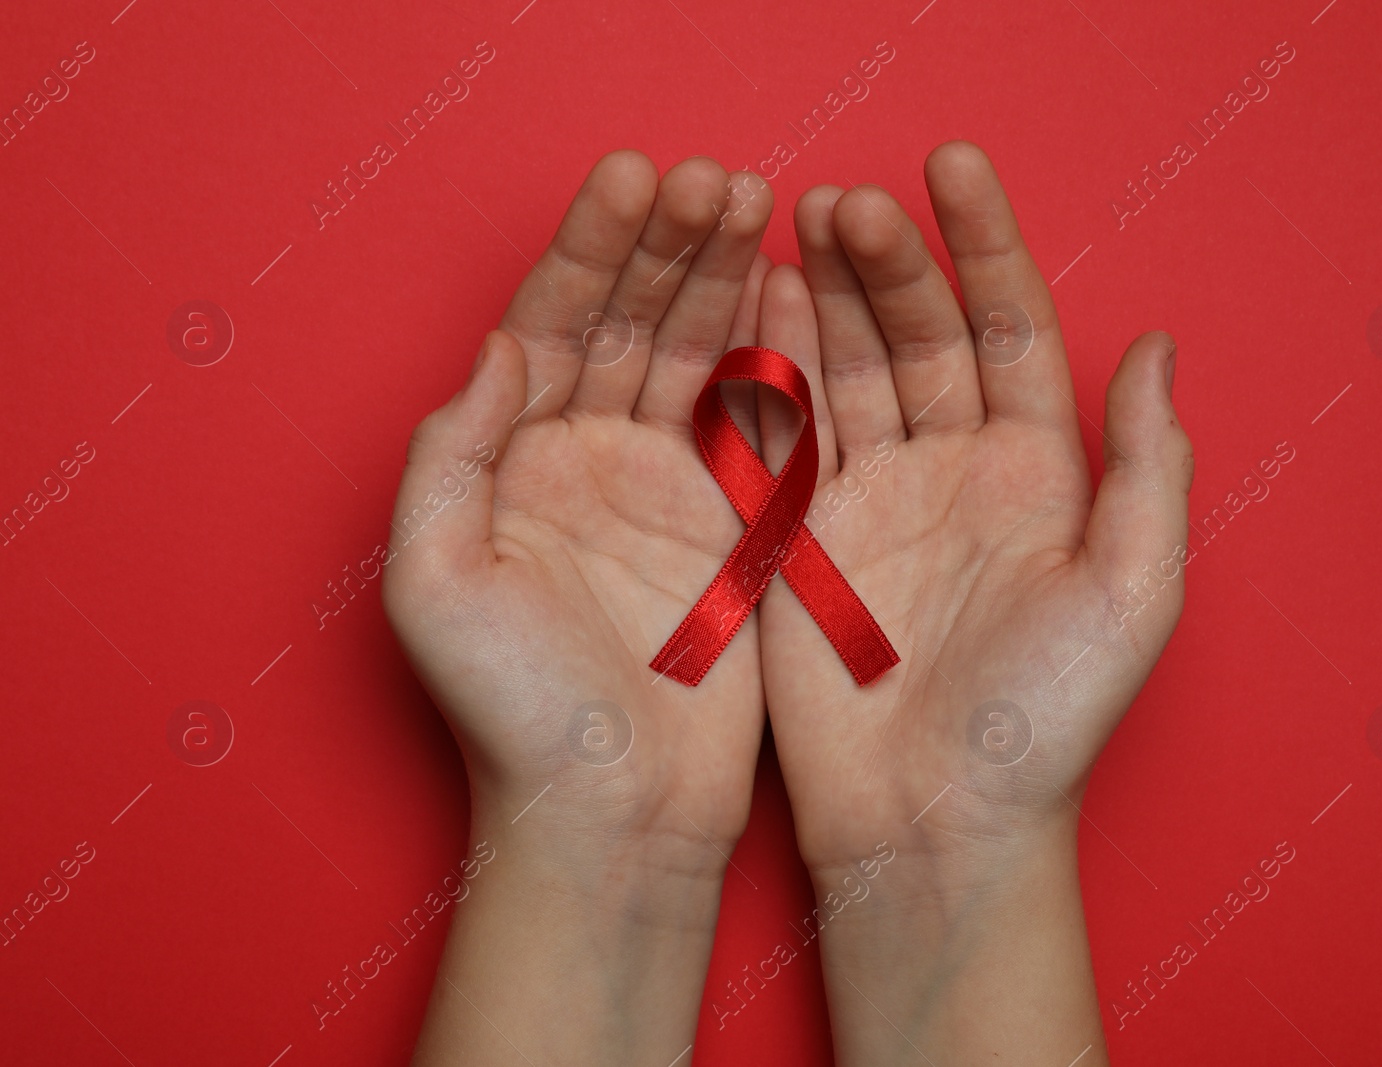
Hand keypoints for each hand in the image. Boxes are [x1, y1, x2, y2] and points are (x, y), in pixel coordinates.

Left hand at [383, 151, 774, 1064]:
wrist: (613, 814)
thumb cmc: (512, 717)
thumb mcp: (436, 584)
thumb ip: (452, 456)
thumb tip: (500, 345)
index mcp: (515, 465)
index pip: (552, 326)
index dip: (591, 249)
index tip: (635, 180)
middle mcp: (590, 462)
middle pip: (631, 325)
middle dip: (670, 246)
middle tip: (717, 177)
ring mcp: (670, 490)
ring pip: (699, 358)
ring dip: (724, 281)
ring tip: (759, 204)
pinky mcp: (738, 528)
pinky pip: (758, 423)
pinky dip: (777, 357)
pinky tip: (793, 292)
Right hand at [756, 141, 1192, 1063]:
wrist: (934, 821)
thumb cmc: (1044, 723)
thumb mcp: (1130, 594)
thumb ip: (1148, 470)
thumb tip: (1161, 346)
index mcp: (1037, 474)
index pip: (1010, 329)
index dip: (986, 245)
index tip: (952, 168)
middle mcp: (954, 472)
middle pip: (920, 334)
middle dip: (890, 260)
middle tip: (849, 198)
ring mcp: (871, 501)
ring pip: (849, 370)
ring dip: (828, 294)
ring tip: (799, 219)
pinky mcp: (800, 538)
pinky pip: (786, 434)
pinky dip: (771, 368)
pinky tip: (762, 303)